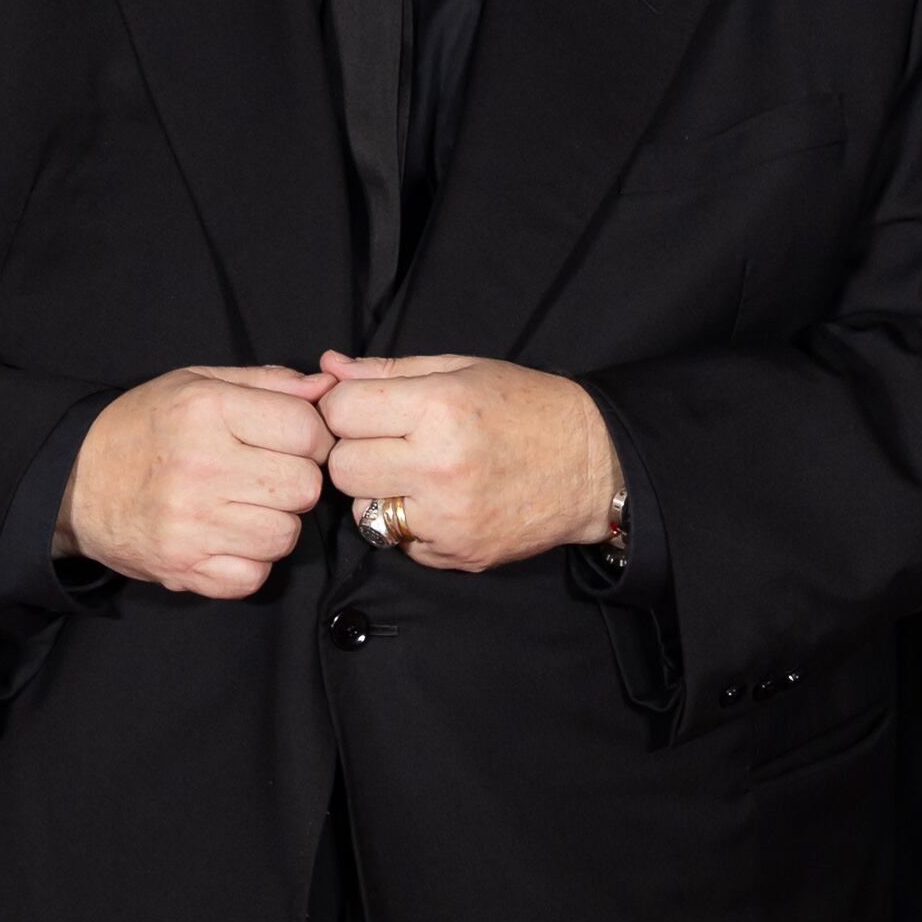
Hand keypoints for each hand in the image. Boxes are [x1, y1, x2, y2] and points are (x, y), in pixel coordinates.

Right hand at [58, 363, 332, 597]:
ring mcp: (192, 523)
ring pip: (285, 536)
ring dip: (275, 524)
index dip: (314, 438)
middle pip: (304, 487)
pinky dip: (249, 563)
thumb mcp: (197, 383)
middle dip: (296, 481)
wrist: (75, 483)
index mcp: (208, 411)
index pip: (308, 431)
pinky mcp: (183, 567)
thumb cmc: (143, 427)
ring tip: (245, 507)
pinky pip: (254, 576)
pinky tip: (228, 539)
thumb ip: (267, 382)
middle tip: (267, 476)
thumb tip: (328, 387)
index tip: (295, 443)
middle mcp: (201, 467)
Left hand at [316, 352, 618, 572]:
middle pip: (342, 467)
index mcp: (439, 408)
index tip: (365, 409)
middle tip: (389, 444)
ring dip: (381, 493)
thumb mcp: (463, 369)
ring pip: (364, 511)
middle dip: (356, 453)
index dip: (345, 408)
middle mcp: (439, 466)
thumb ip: (389, 371)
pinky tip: (445, 502)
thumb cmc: (528, 407)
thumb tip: (328, 368)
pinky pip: (400, 542)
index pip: (340, 411)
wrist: (593, 465)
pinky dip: (412, 524)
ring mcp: (448, 518)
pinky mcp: (457, 554)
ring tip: (418, 474)